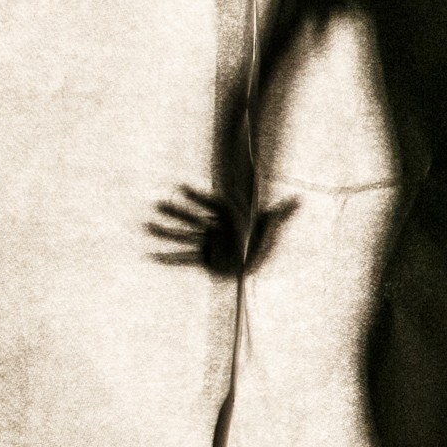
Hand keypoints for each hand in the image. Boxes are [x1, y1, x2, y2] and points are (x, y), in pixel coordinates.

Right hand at [147, 187, 295, 277]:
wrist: (254, 255)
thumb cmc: (262, 236)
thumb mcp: (272, 224)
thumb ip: (283, 213)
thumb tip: (300, 199)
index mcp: (226, 217)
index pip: (209, 205)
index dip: (197, 197)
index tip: (182, 187)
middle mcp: (213, 228)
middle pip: (192, 219)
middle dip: (176, 213)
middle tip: (157, 205)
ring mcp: (206, 242)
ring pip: (183, 237)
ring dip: (166, 233)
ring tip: (147, 226)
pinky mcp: (203, 257)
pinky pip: (183, 258)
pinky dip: (168, 258)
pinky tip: (151, 256)